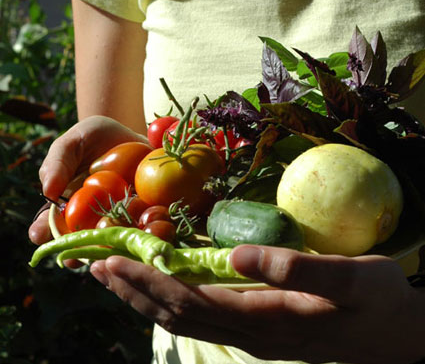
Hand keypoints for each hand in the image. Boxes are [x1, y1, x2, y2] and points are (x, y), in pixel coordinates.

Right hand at [28, 115, 147, 245]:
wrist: (129, 133)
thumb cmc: (92, 137)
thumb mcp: (72, 143)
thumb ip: (57, 163)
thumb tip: (48, 191)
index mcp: (66, 207)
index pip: (50, 224)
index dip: (43, 232)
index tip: (39, 235)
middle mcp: (90, 219)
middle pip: (82, 242)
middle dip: (79, 251)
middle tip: (77, 256)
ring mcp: (117, 218)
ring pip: (113, 241)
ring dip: (113, 248)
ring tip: (112, 250)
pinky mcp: (143, 213)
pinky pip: (144, 227)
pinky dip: (146, 231)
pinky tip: (146, 232)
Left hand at [90, 246, 424, 363]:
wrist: (402, 336)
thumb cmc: (380, 302)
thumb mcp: (350, 280)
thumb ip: (296, 270)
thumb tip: (239, 255)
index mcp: (266, 318)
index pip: (191, 301)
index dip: (149, 282)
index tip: (113, 262)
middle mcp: (251, 332)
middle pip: (178, 313)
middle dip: (134, 290)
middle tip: (97, 268)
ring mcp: (256, 335)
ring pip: (187, 318)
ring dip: (148, 297)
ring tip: (116, 280)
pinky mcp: (263, 329)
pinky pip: (205, 316)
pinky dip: (174, 300)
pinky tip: (166, 289)